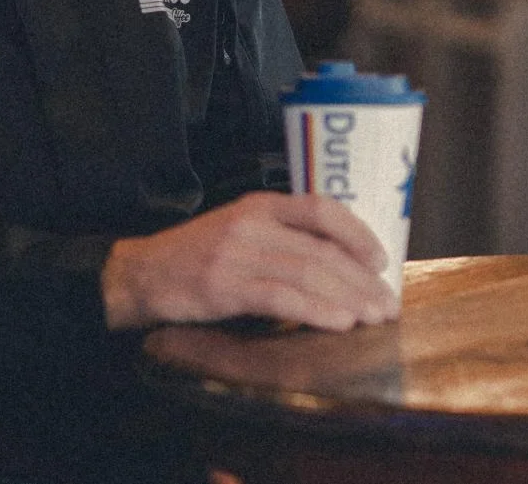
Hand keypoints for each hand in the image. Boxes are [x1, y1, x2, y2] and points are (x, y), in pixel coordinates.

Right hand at [101, 191, 396, 331]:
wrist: (140, 274)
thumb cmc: (196, 256)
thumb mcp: (240, 231)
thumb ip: (281, 238)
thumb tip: (337, 263)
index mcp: (260, 205)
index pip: (321, 210)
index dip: (357, 234)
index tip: (382, 260)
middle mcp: (253, 223)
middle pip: (321, 249)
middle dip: (361, 279)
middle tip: (387, 303)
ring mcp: (237, 253)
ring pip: (308, 273)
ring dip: (348, 298)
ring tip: (373, 316)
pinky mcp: (224, 285)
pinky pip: (281, 297)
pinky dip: (315, 310)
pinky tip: (338, 322)